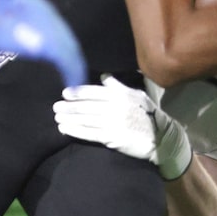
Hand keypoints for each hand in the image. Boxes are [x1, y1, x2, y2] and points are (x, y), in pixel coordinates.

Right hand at [0, 0, 86, 87]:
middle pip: (66, 37)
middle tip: (74, 72)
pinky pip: (68, 60)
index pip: (54, 26)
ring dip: (74, 67)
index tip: (61, 56)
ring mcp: (51, 28)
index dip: (60, 42)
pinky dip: (73, 73)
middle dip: (71, 56)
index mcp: (35, 4)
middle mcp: (47, 13)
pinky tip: (73, 83)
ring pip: (71, 50)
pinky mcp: (50, 43)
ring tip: (75, 82)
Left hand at [53, 78, 193, 177]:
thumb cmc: (146, 115)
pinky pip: (89, 134)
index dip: (78, 92)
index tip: (65, 93)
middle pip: (87, 106)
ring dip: (69, 119)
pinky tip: (65, 129)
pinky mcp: (112, 138)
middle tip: (56, 107)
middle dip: (69, 107)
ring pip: (86, 120)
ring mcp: (114, 123)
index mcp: (121, 95)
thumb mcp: (136, 96)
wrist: (160, 138)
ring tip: (57, 118)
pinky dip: (75, 131)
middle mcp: (116, 107)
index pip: (94, 92)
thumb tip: (104, 77)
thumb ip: (118, 87)